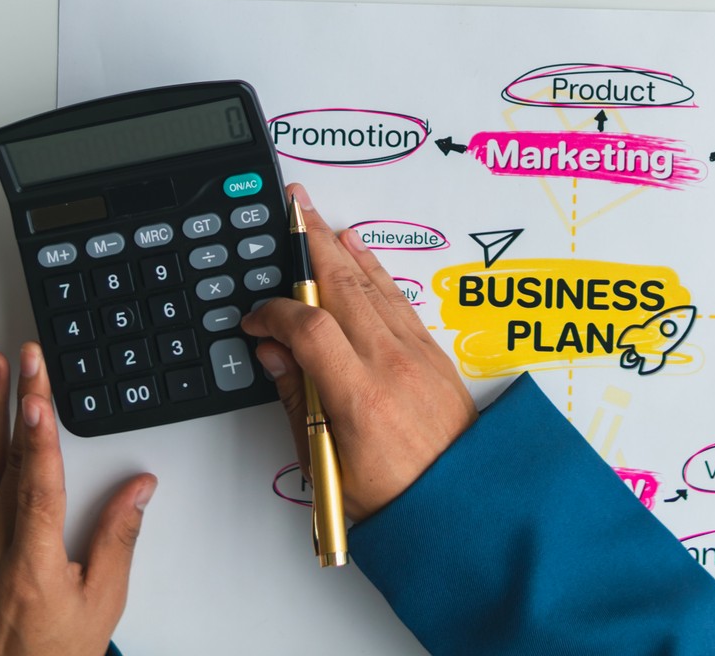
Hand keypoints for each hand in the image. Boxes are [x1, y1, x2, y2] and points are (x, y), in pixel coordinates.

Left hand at [0, 344, 154, 655]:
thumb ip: (118, 539)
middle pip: (9, 464)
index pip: (39, 487)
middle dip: (20, 404)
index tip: (39, 398)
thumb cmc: (53, 654)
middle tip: (26, 359)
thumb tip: (140, 488)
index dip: (40, 439)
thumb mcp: (101, 602)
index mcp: (34, 565)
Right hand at [242, 184, 476, 520]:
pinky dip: (373, 269)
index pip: (309, 328)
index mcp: (359, 397)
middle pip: (343, 287)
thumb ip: (297, 401)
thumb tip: (274, 354)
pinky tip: (358, 251)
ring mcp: (415, 354)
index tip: (254, 318)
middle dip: (311, 243)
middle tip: (290, 209)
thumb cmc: (395, 498)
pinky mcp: (431, 353)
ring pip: (371, 285)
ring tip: (316, 218)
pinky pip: (396, 298)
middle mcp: (391, 365)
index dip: (274, 313)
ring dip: (340, 248)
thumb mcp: (326, 464)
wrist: (460, 504)